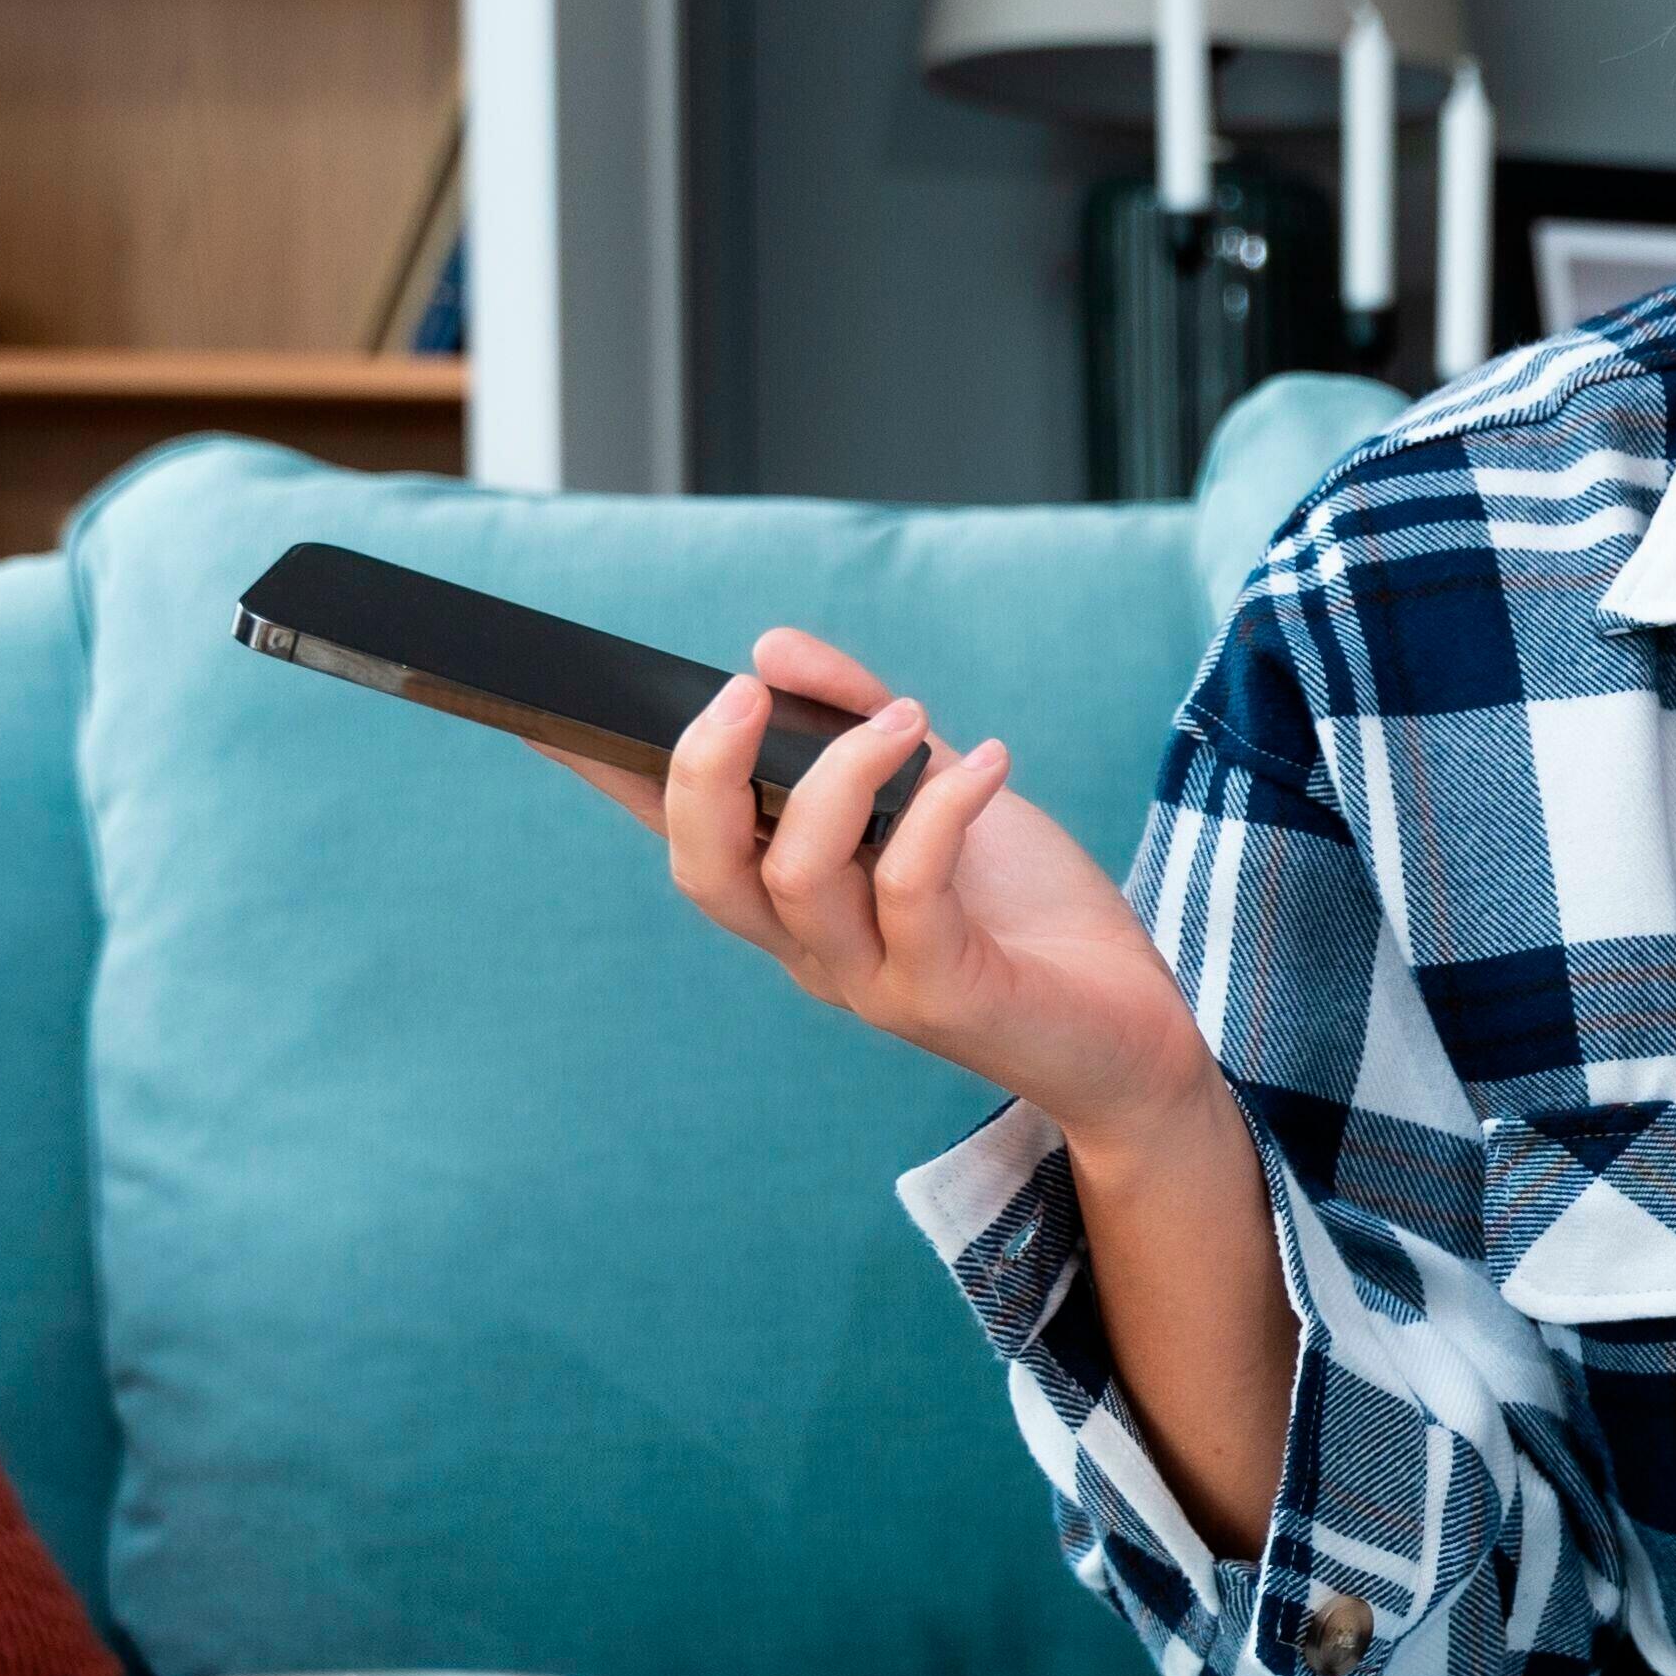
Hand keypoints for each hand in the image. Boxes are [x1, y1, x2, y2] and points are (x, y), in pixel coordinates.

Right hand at [561, 627, 1215, 1150]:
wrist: (1132, 1027)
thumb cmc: (1025, 907)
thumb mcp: (939, 784)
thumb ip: (855, 715)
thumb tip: (770, 649)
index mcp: (792, 898)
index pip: (680, 832)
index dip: (606, 775)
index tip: (543, 707)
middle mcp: (811, 947)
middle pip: (704, 869)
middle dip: (706, 770)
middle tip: (748, 691)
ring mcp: (870, 979)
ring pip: (798, 876)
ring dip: (845, 775)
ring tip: (910, 718)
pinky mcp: (945, 996)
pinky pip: (911, 893)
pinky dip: (941, 811)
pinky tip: (987, 760)